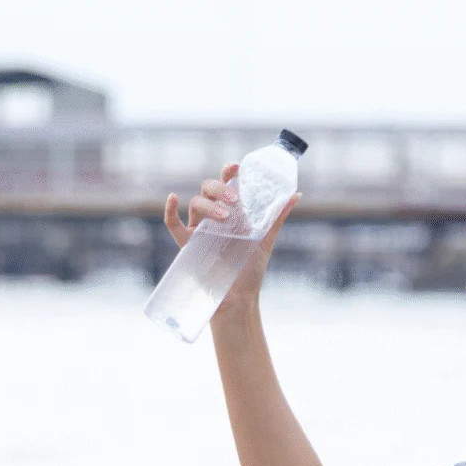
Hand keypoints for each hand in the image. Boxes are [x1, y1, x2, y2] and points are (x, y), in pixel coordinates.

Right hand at [159, 164, 300, 324]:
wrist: (238, 299)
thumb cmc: (250, 270)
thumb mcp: (265, 240)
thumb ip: (276, 217)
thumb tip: (296, 194)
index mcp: (232, 212)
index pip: (227, 184)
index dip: (228, 172)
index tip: (237, 167)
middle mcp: (213, 217)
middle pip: (207, 189)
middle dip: (219, 189)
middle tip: (233, 199)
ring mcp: (199, 230)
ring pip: (195, 204)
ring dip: (208, 205)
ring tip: (225, 218)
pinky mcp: (186, 245)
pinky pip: (173, 224)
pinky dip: (170, 210)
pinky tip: (173, 198)